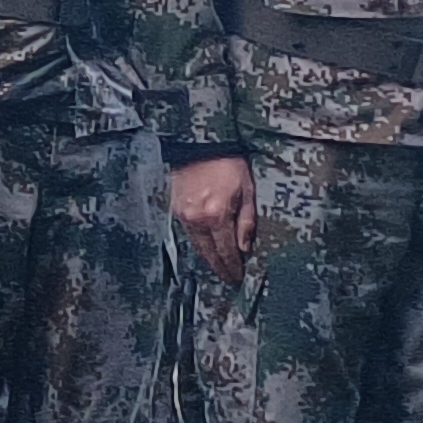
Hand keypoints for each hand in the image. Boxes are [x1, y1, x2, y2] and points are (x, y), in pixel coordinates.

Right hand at [171, 153, 258, 285]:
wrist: (201, 144)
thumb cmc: (228, 163)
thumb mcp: (246, 190)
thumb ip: (246, 221)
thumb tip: (245, 246)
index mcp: (217, 214)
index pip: (226, 250)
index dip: (233, 266)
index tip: (238, 277)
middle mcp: (198, 218)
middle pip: (209, 253)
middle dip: (220, 268)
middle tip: (229, 279)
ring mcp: (184, 214)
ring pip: (197, 246)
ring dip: (208, 258)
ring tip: (219, 268)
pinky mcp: (176, 208)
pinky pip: (189, 233)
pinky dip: (198, 243)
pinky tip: (206, 248)